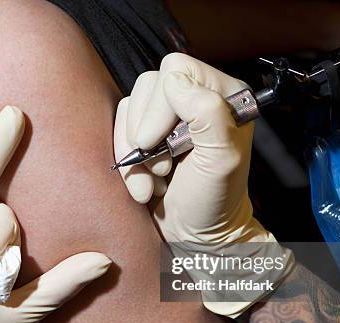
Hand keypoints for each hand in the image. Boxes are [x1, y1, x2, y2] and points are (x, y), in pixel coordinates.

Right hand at [115, 53, 267, 243]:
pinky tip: (145, 184)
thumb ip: (207, 114)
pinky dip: (127, 163)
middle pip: (148, 85)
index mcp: (221, 95)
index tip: (164, 142)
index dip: (162, 105)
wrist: (193, 235)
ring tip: (156, 179)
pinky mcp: (143, 133)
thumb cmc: (214, 201)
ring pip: (129, 108)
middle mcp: (193, 99)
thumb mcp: (221, 160)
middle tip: (163, 167)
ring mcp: (166, 116)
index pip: (177, 69)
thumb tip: (174, 81)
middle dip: (148, 132)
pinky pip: (118, 130)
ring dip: (136, 152)